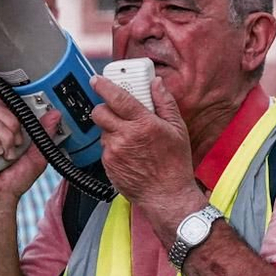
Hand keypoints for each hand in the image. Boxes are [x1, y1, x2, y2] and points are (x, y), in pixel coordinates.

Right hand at [0, 93, 56, 209]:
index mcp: (3, 127)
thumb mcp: (37, 156)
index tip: (23, 114)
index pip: (3, 101)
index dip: (12, 103)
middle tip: (16, 144)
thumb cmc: (13, 181)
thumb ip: (44, 134)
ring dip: (4, 138)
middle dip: (13, 125)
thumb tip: (54, 115)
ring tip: (6, 155)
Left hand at [89, 73, 200, 236]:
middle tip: (114, 110)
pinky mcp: (108, 165)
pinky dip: (113, 146)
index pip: (117, 98)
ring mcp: (114, 152)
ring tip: (129, 138)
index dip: (104, 86)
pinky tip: (128, 153)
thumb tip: (157, 84)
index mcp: (143, 124)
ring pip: (102, 131)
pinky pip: (104, 148)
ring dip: (111, 129)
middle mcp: (125, 136)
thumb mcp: (178, 129)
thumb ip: (165, 103)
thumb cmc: (175, 164)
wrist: (167, 196)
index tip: (97, 80)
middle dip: (104, 108)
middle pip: (99, 113)